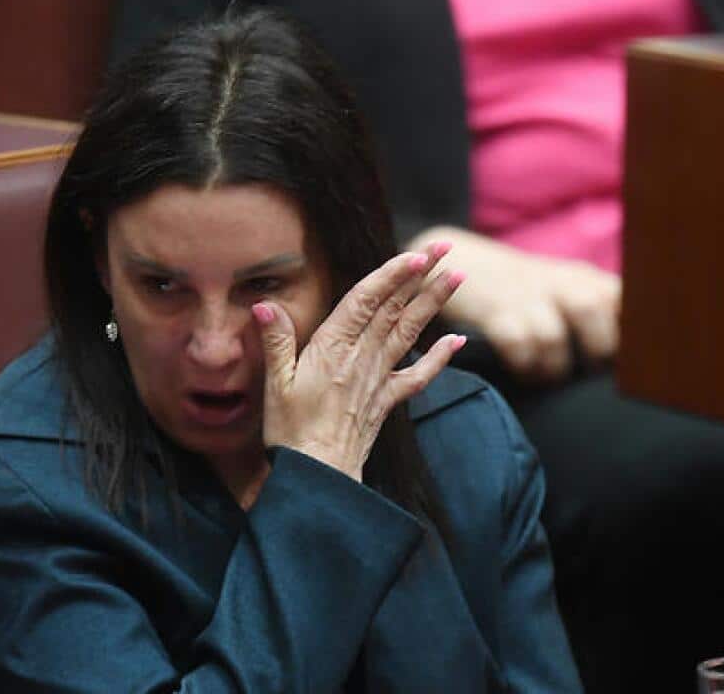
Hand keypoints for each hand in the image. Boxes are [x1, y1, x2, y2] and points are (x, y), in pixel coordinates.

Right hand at [251, 243, 465, 481]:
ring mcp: (378, 379)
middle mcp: (361, 358)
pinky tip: (458, 341)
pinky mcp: (386, 400)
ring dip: (433, 304)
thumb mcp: (275, 384)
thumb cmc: (291, 431)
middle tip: (444, 248)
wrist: (320, 475)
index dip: (391, 276)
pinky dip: (440, 358)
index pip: (366, 301)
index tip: (416, 255)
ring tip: (456, 277)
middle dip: (421, 277)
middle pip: (395, 309)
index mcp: (332, 348)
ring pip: (410, 333)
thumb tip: (265, 305)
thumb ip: (275, 341)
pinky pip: (418, 376)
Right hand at [412, 227, 620, 382]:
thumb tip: (640, 357)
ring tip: (550, 376)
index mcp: (586, 278)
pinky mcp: (493, 310)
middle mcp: (559, 281)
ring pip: (552, 335)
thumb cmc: (526, 289)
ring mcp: (524, 294)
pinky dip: (524, 365)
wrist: (463, 260)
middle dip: (596, 350)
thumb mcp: (567, 289)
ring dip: (554, 367)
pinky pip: (516, 343)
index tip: (636, 359)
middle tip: (590, 370)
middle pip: (591, 309)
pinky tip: (525, 370)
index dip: (635, 330)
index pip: (625, 298)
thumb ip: (602, 312)